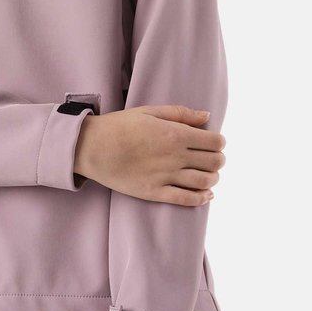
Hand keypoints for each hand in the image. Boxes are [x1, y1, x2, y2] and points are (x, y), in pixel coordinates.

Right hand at [74, 105, 224, 204]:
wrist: (92, 147)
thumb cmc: (119, 125)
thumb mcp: (150, 111)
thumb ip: (181, 113)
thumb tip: (207, 117)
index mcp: (176, 134)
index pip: (215, 142)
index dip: (219, 143)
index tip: (215, 143)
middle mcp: (175, 156)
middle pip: (214, 163)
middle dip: (218, 160)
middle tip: (214, 159)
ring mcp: (165, 176)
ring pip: (204, 182)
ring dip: (213, 179)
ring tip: (210, 176)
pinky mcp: (154, 192)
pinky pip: (186, 199)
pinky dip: (201, 198)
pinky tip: (206, 195)